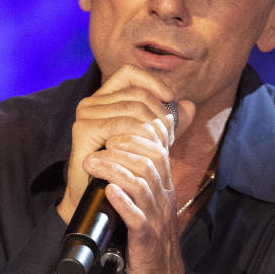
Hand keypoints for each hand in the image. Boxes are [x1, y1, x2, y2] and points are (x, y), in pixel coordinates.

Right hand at [59, 65, 178, 223]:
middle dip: (159, 114)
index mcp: (104, 99)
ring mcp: (85, 115)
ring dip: (153, 128)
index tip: (170, 98)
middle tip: (168, 138)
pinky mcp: (84, 129)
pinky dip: (140, 136)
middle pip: (136, 94)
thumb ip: (167, 123)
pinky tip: (146, 150)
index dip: (152, 81)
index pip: (129, 73)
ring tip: (160, 148)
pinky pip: (121, 124)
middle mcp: (91, 103)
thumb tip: (190, 105)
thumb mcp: (149, 141)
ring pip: (132, 109)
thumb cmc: (123, 170)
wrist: (99, 200)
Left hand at [61, 67, 193, 273]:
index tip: (113, 130)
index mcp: (162, 188)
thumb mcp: (146, 206)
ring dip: (116, 169)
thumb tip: (123, 153)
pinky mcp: (146, 240)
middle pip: (150, 160)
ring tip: (93, 164)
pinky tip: (109, 192)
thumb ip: (138, 180)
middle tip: (101, 142)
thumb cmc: (148, 243)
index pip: (156, 149)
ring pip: (142, 183)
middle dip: (124, 146)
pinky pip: (137, 217)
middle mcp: (162, 199)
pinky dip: (123, 201)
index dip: (137, 134)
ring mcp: (155, 219)